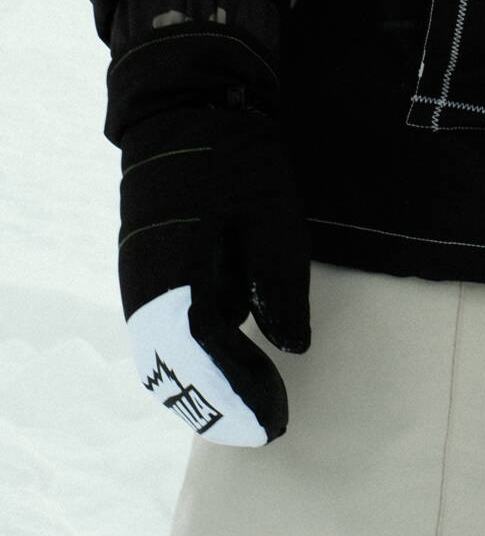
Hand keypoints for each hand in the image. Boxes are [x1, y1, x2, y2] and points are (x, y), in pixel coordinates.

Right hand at [118, 102, 309, 445]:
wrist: (186, 107)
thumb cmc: (234, 156)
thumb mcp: (273, 214)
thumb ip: (280, 284)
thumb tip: (293, 348)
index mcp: (174, 272)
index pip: (203, 355)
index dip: (239, 394)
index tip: (277, 420)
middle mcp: (144, 287)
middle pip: (170, 372)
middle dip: (217, 406)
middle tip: (268, 427)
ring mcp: (139, 283)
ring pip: (161, 360)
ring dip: (201, 391)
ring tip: (254, 408)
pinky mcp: (148, 276)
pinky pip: (164, 337)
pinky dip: (193, 364)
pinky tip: (231, 370)